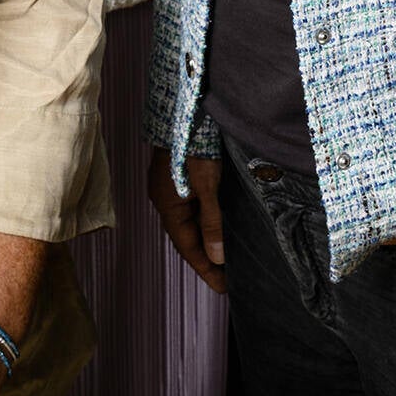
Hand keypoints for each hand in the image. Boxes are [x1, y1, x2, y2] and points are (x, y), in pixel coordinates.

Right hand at [148, 148, 225, 292]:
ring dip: (207, 240)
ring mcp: (172, 187)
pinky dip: (206, 222)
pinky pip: (193, 208)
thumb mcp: (207, 182)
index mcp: (168, 205)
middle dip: (207, 259)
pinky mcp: (180, 176)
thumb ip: (212, 219)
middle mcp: (166, 199)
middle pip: (187, 237)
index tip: (223, 290)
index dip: (206, 269)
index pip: (188, 248)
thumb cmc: (193, 142)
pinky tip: (218, 226)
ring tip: (227, 259)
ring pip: (191, 222)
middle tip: (229, 280)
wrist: (184, 106)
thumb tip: (218, 256)